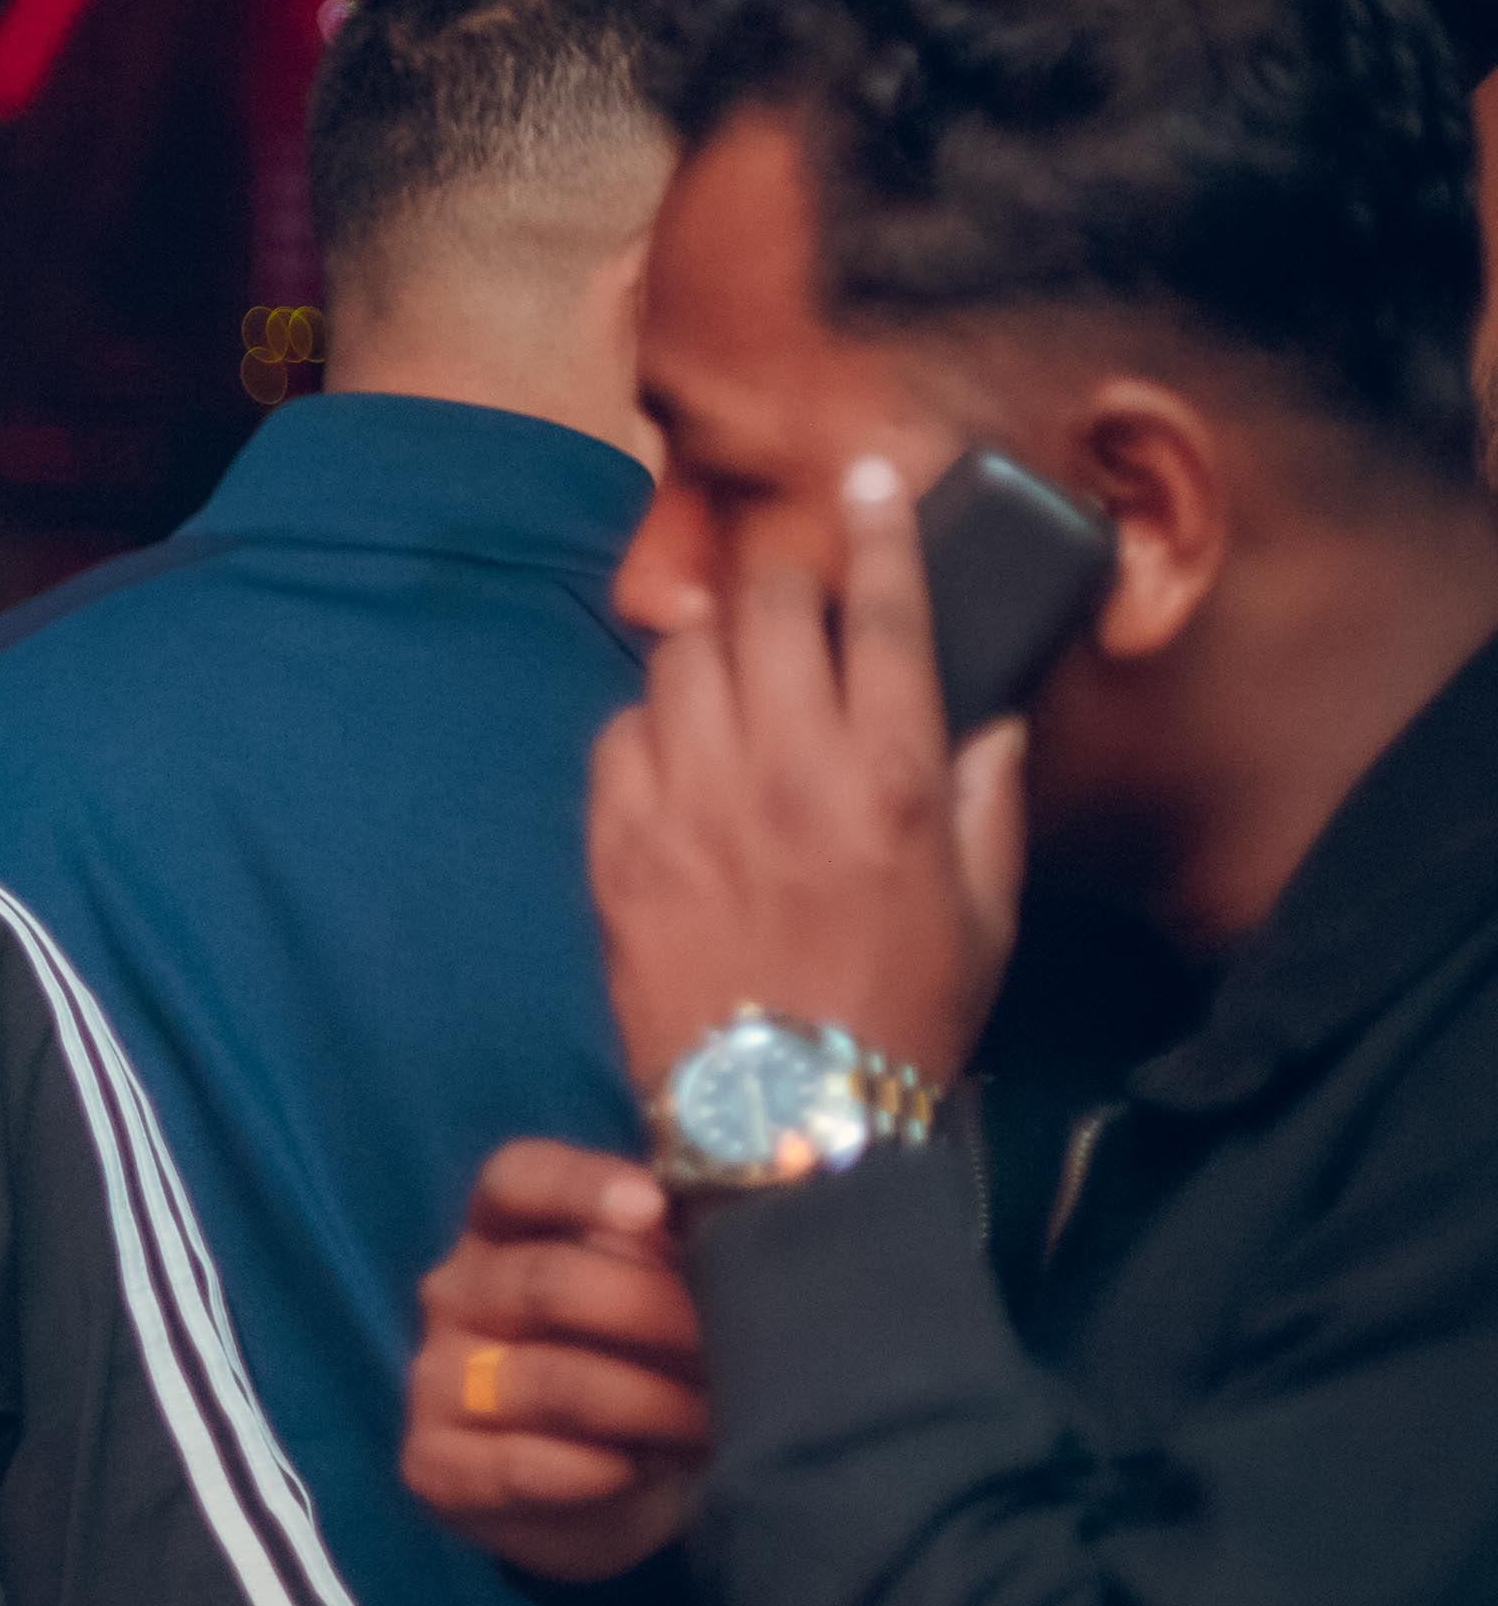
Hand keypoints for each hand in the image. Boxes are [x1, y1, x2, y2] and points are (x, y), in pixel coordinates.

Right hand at [404, 1140, 712, 1583]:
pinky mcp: (435, 1464)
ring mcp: (436, 1380)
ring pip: (549, 1380)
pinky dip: (598, 1472)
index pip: (518, 1180)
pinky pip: (520, 1465)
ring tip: (714, 1421)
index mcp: (504, 1230)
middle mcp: (456, 1294)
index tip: (654, 1207)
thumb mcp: (665, 1292)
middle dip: (654, 1313)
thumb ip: (694, 1238)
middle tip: (731, 1345)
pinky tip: (643, 1471)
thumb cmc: (645, 1366)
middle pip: (546, 1282)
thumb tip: (766, 1175)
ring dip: (650, 1403)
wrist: (606, 1493)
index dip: (582, 1186)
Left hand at [592, 450, 1022, 1095]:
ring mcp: (689, 805)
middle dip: (785, 576)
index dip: (876, 530)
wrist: (781, 1123)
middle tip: (797, 592)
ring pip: (682, 656)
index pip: (884, 611)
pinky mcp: (616, 848)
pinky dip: (648, 722)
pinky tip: (678, 748)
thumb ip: (989, 796)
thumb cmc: (900, 1020)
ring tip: (735, 665)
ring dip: (713, 642)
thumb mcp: (986, 909)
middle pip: (768, 607)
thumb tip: (987, 711)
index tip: (868, 482)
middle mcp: (786, 771)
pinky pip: (618, 735)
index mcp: (892, 777)